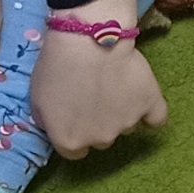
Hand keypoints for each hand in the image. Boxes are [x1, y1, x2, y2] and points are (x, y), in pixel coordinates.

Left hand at [32, 0, 167, 156]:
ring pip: (125, 125)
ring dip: (119, 112)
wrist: (87, 40)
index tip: (74, 115)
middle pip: (101, 139)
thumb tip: (59, 126)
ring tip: (113, 83)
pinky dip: (151, 113)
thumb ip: (50, 122)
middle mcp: (100, 139)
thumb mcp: (37, 99)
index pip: (74, 151)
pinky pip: (156, 118)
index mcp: (70, 141)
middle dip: (96, 122)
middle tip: (92, 94)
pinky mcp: (150, 105)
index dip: (74, 132)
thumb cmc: (56, 66)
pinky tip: (143, 102)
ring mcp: (127, 124)